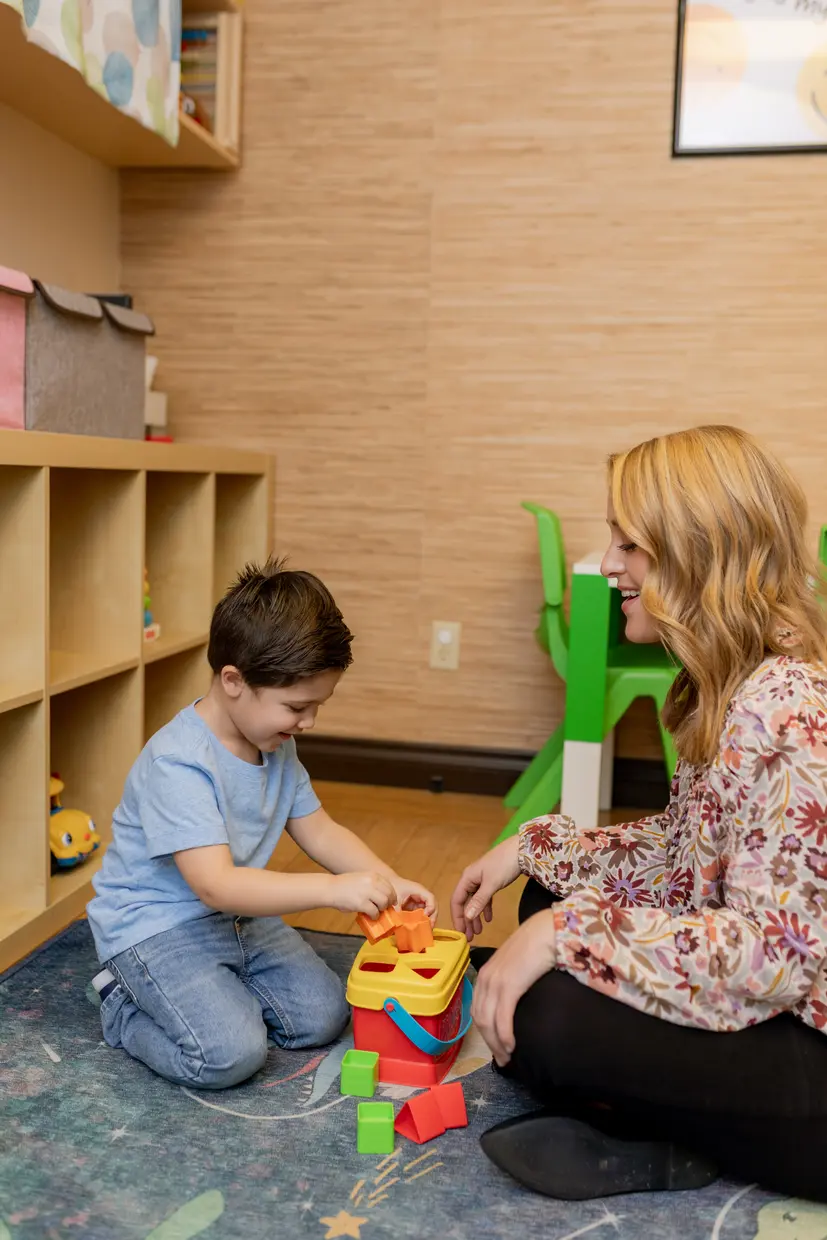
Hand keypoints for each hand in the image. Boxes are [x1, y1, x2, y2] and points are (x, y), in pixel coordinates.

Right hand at [329, 871, 396, 916]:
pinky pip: (374, 912)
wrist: (330, 888)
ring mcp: (367, 892)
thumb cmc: (344, 885)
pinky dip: (374, 916)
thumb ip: (373, 885)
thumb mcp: (362, 879)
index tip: (390, 901)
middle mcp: (372, 882)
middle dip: (389, 903)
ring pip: (384, 903)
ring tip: (376, 912)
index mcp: (373, 875)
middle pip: (389, 894)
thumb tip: (384, 897)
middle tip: (384, 908)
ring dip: (382, 909)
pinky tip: (371, 916)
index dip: (392, 895)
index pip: (389, 886)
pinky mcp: (361, 903)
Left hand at [391, 876, 437, 925]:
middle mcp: (422, 895)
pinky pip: (423, 913)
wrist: (388, 884)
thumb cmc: (392, 888)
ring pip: (429, 910)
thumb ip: (398, 911)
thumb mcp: (395, 900)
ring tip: (426, 929)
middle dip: (432, 916)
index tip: (426, 916)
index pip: (430, 898)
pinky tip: (420, 927)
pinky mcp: (416, 906)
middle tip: (430, 927)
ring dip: (429, 919)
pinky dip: (423, 919)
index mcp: (419, 890)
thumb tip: (400, 924)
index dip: (431, 907)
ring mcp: (420, 900)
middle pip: (433, 905)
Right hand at [451, 836, 521, 940]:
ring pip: (475, 901)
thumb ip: (479, 901)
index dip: (457, 917)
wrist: (521, 849)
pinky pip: (485, 897)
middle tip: (469, 936)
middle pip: (465, 902)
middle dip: (466, 920)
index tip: (460, 932)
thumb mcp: (491, 884)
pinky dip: (486, 908)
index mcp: (467, 878)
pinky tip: (489, 918)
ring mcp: (482, 879)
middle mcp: (472, 879)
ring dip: (476, 916)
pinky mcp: (492, 880)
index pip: (457, 901)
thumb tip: (467, 917)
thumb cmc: (504, 864)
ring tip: (479, 931)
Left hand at [471, 910, 556, 1066]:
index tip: (495, 1046)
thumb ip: (510, 979)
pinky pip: (502, 1018)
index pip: (477, 1009)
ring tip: (508, 1057)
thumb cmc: (536, 946)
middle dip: (490, 1043)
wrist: (546, 931)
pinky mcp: (509, 986)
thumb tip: (514, 999)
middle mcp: (486, 979)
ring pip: (489, 1022)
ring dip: (497, 1044)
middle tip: (502, 1059)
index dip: (484, 1031)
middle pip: (480, 1019)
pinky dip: (505, 1036)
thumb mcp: (515, 964)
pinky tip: (511, 1046)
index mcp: (485, 974)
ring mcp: (496, 983)